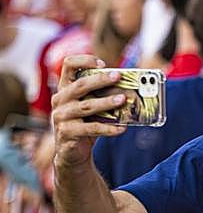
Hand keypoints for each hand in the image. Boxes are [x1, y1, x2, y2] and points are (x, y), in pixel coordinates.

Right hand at [52, 55, 127, 169]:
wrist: (71, 152)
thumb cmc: (85, 124)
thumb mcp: (91, 107)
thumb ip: (102, 97)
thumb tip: (131, 90)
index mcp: (65, 89)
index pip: (68, 66)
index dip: (84, 61)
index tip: (102, 63)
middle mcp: (60, 100)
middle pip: (80, 85)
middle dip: (100, 80)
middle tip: (118, 76)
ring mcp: (61, 116)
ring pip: (87, 106)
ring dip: (106, 102)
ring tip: (123, 100)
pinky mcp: (67, 132)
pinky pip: (91, 128)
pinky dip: (108, 128)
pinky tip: (122, 128)